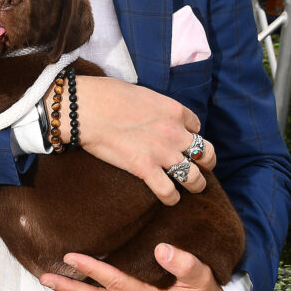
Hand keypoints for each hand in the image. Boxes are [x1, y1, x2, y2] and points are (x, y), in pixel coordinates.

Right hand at [59, 75, 216, 203]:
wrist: (84, 107)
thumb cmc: (104, 94)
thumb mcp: (139, 92)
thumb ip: (152, 106)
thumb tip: (148, 112)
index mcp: (173, 110)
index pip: (196, 125)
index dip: (191, 135)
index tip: (183, 140)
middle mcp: (174, 132)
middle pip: (206, 153)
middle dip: (206, 162)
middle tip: (200, 168)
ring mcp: (162, 152)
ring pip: (195, 177)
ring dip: (196, 185)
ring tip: (193, 188)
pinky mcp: (145, 169)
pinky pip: (169, 191)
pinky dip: (171, 198)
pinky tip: (169, 198)